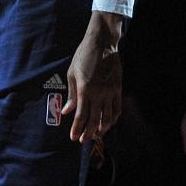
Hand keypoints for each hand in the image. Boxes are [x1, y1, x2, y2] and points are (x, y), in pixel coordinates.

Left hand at [62, 12, 123, 141]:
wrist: (102, 44)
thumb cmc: (83, 57)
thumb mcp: (72, 73)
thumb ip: (71, 95)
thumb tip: (67, 112)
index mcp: (85, 90)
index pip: (81, 115)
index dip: (77, 128)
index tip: (73, 137)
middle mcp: (99, 93)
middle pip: (94, 120)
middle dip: (88, 132)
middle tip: (83, 141)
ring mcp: (110, 92)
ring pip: (108, 117)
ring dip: (102, 129)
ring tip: (95, 135)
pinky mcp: (118, 89)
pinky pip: (117, 109)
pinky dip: (113, 119)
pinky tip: (108, 123)